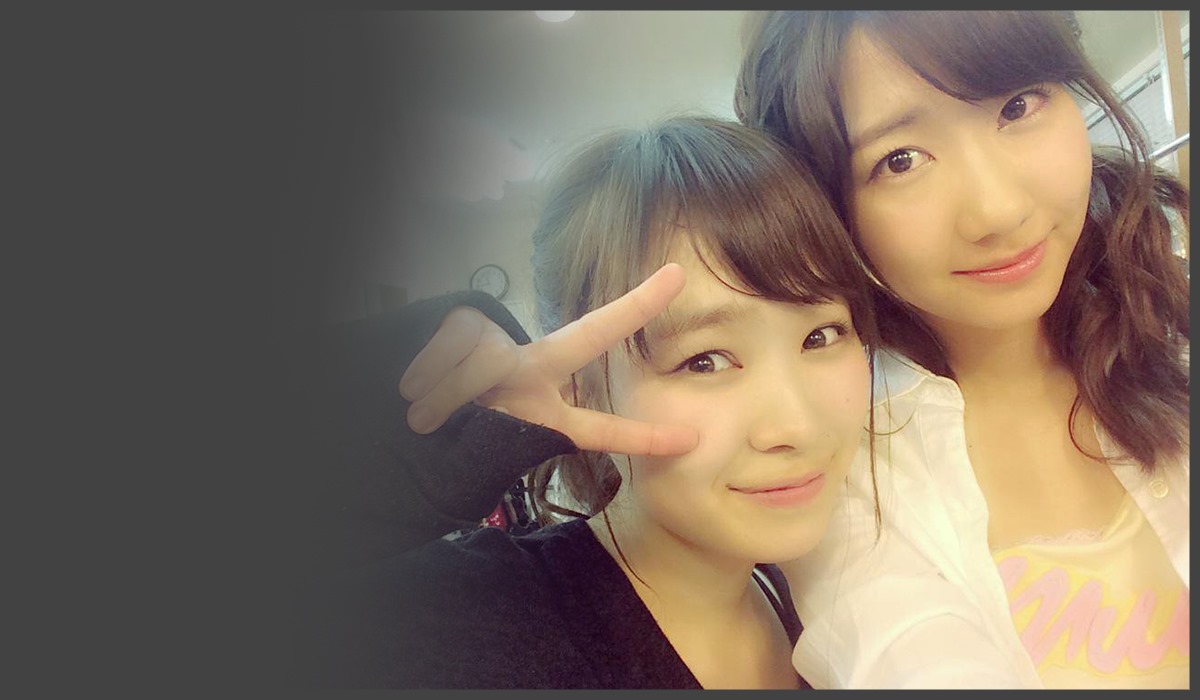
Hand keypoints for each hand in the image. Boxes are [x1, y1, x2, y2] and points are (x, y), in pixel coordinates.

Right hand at [399, 264, 698, 455]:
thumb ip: (503, 437)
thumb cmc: (444, 443)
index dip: (642, 437)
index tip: (691, 440)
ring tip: (425, 416)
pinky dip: (429, 374)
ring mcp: (501, 342)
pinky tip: (411, 388)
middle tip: (677, 277)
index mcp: (540, 411)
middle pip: (587, 336)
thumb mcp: (480, 454)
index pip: (598, 427)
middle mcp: (530, 370)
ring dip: (449, 394)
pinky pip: (455, 344)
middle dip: (632, 309)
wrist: (396, 424)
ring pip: (488, 359)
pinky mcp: (464, 318)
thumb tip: (473, 412)